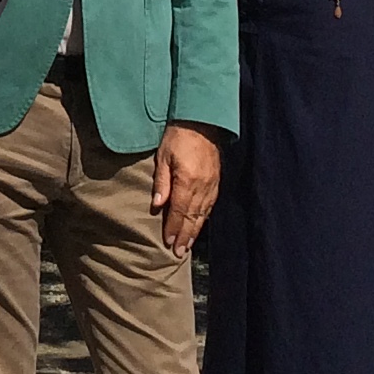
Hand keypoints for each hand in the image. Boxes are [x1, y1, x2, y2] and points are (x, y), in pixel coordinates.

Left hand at [151, 124, 222, 255]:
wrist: (202, 121)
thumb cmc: (178, 136)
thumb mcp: (163, 156)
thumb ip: (161, 182)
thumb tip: (157, 205)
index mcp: (187, 181)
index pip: (180, 212)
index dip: (174, 229)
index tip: (169, 244)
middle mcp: (202, 186)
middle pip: (193, 217)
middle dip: (185, 236)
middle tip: (178, 253)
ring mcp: (211, 184)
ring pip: (203, 214)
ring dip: (195, 231)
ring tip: (187, 245)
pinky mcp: (216, 181)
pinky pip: (210, 205)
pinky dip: (203, 218)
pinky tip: (199, 224)